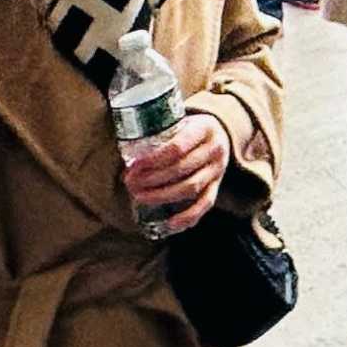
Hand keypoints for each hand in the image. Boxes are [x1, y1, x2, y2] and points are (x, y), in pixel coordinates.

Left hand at [125, 109, 232, 232]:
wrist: (219, 134)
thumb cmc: (189, 129)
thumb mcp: (179, 122)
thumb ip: (160, 134)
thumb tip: (128, 156)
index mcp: (204, 128)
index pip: (177, 147)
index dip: (153, 159)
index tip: (133, 165)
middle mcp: (215, 149)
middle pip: (181, 168)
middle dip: (152, 178)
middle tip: (130, 182)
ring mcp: (218, 170)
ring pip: (191, 187)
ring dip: (162, 195)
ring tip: (139, 196)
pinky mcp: (217, 186)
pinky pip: (204, 205)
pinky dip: (187, 217)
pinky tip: (168, 224)